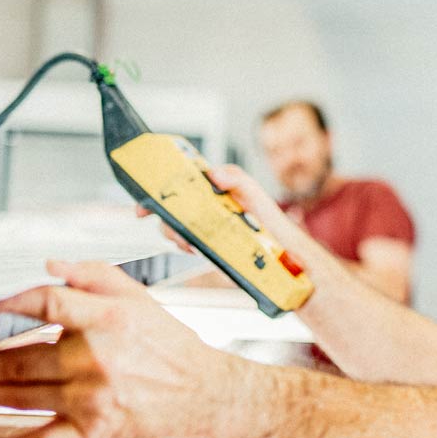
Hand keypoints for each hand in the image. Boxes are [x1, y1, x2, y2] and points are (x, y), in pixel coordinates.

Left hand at [0, 259, 234, 437]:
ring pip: (20, 396)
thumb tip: (48, 264)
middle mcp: (94, 358)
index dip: (2, 301)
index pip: (43, 303)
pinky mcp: (91, 429)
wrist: (204, 394)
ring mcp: (90, 397)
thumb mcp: (136, 295)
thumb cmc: (167, 344)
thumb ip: (92, 274)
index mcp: (104, 317)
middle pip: (17, 358)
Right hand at [135, 164, 326, 276]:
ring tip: (189, 241)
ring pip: (179, 225)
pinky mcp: (210, 246)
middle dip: (166, 215)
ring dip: (176, 233)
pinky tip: (195, 249)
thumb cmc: (276, 228)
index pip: (186, 180)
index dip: (163, 184)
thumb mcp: (258, 199)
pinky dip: (185, 245)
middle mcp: (211, 206)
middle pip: (175, 205)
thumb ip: (239, 183)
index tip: (147, 198)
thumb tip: (214, 174)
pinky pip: (189, 242)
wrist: (290, 264)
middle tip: (171, 227)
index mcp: (219, 189)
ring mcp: (209, 226)